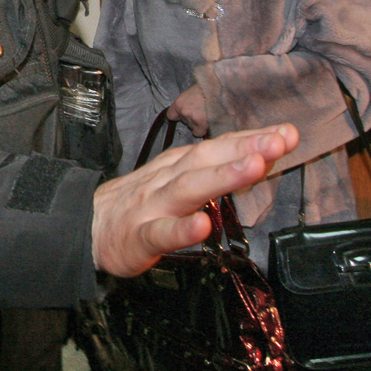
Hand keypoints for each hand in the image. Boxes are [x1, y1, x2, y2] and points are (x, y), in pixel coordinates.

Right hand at [91, 124, 299, 276]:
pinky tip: (203, 227)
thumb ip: (210, 171)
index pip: (218, 147)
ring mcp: (153, 207)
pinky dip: (182, 230)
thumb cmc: (138, 204)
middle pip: (208, 159)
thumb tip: (256, 157)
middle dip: (246, 148)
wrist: (85, 226)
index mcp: (178, 166)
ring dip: (223, 176)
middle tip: (280, 140)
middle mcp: (168, 179)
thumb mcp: (174, 180)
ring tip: (254, 166)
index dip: (251, 138)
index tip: (286, 132)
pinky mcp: (139, 237)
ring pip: (189, 189)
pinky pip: (161, 234)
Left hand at [167, 85, 208, 136]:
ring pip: (192, 127)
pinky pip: (198, 133)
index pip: (171, 115)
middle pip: (184, 121)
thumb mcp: (192, 91)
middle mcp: (183, 111)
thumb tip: (188, 108)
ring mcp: (192, 118)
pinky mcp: (202, 124)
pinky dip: (203, 130)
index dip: (178, 116)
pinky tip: (209, 122)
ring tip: (207, 114)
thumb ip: (187, 102)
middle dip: (192, 118)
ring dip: (198, 123)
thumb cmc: (207, 87)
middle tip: (201, 111)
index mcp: (179, 102)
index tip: (184, 115)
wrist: (219, 87)